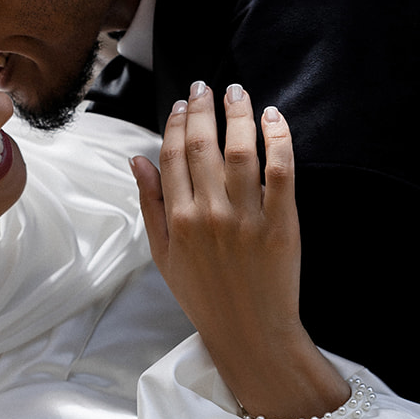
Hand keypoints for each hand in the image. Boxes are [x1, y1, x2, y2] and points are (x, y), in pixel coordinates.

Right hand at [132, 83, 347, 418]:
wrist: (250, 332)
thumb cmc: (205, 298)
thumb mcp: (164, 256)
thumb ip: (151, 205)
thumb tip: (138, 161)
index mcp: (180, 220)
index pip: (173, 156)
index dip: (176, 124)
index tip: (182, 103)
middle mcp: (211, 213)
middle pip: (203, 146)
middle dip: (203, 109)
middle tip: (206, 86)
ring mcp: (248, 217)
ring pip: (242, 150)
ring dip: (238, 114)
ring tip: (237, 92)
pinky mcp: (281, 222)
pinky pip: (281, 170)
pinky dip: (277, 139)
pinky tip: (272, 118)